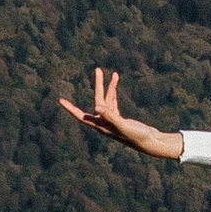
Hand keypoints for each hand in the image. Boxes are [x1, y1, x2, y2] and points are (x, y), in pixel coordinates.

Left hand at [58, 69, 185, 159]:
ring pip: (107, 100)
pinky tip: (114, 84)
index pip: (81, 116)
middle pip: (97, 101)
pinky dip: (114, 93)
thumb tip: (97, 107)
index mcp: (101, 126)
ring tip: (115, 74)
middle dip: (98, 85)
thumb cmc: (137, 136)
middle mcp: (104, 123)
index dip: (70, 108)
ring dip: (109, 87)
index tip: (60, 100)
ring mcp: (112, 120)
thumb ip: (111, 116)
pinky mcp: (119, 119)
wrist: (150, 142)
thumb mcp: (123, 126)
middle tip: (98, 69)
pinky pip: (113, 103)